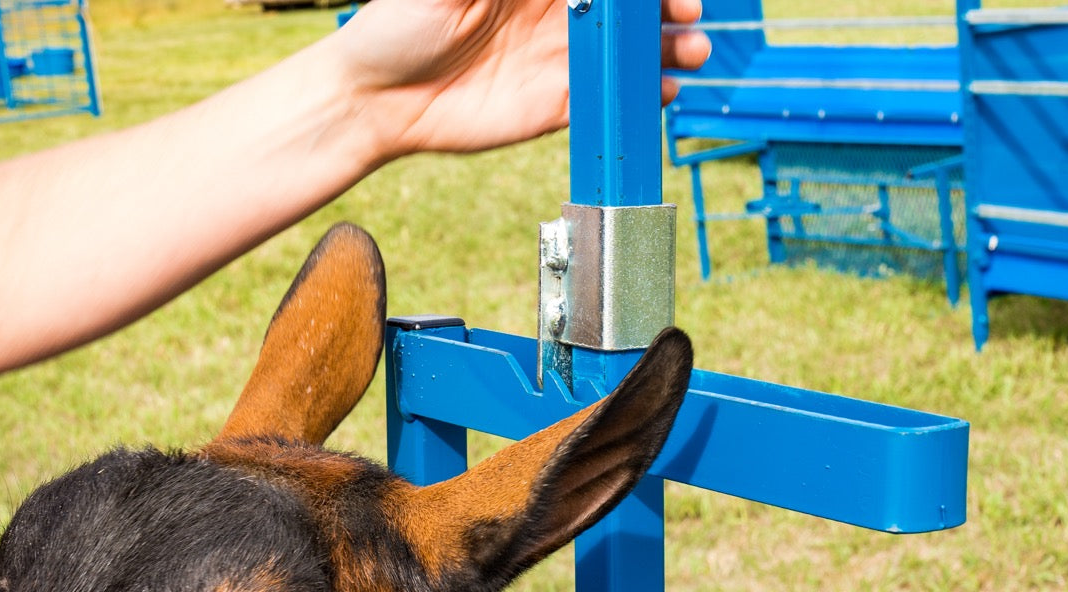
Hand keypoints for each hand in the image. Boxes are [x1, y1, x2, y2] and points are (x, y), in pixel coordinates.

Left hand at [337, 0, 709, 157]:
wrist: (376, 98)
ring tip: (691, 49)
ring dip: (668, 48)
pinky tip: (662, 89)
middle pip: (629, 7)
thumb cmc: (400, 21)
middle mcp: (557, 11)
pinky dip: (642, 94)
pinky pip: (611, 98)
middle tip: (686, 9)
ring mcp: (561, 58)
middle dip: (667, 5)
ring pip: (630, 50)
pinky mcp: (557, 105)